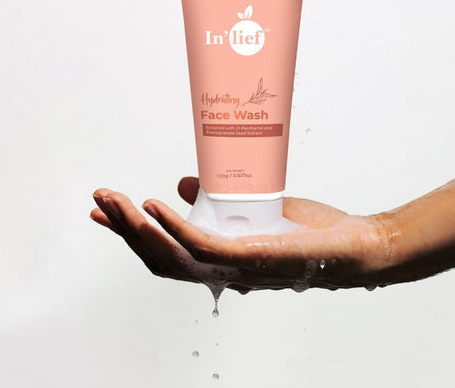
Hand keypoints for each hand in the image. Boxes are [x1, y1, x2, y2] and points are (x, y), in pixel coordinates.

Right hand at [90, 177, 390, 292]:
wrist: (355, 247)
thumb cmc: (308, 234)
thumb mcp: (254, 211)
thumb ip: (216, 202)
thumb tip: (182, 185)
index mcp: (218, 259)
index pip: (162, 250)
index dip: (128, 233)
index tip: (102, 210)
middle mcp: (220, 269)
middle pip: (157, 256)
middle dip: (123, 228)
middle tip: (99, 199)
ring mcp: (234, 266)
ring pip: (171, 254)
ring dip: (138, 227)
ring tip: (115, 200)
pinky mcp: (251, 258)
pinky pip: (203, 247)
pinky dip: (174, 227)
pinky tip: (155, 205)